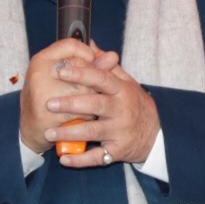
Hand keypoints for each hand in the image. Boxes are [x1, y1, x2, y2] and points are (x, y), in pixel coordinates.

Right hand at [19, 38, 102, 153]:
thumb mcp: (62, 74)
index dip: (88, 53)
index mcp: (41, 60)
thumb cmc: (48, 95)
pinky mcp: (49, 116)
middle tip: (97, 89)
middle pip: (82, 69)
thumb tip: (113, 56)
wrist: (30, 127)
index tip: (94, 64)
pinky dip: (88, 116)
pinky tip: (86, 117)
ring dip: (94, 99)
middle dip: (94, 81)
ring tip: (92, 104)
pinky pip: (80, 113)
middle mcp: (39, 74)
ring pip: (84, 91)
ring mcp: (42, 95)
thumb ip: (88, 63)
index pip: (71, 45)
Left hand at [42, 56, 159, 167]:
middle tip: (49, 103)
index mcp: (122, 90)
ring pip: (93, 131)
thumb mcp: (127, 83)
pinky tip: (63, 158)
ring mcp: (120, 131)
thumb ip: (107, 66)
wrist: (155, 135)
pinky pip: (97, 157)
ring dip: (70, 132)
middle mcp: (122, 110)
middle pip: (95, 104)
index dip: (82, 74)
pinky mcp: (117, 151)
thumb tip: (89, 44)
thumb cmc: (134, 104)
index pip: (101, 79)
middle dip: (71, 104)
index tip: (62, 70)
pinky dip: (80, 160)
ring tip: (49, 132)